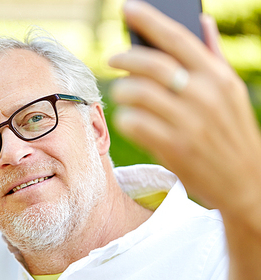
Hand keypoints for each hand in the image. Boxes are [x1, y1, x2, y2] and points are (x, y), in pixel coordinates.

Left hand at [109, 1, 260, 221]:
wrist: (245, 183)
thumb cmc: (232, 133)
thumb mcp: (232, 92)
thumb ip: (213, 56)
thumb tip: (202, 20)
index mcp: (218, 77)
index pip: (177, 38)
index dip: (149, 19)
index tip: (127, 7)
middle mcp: (204, 96)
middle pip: (150, 64)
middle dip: (124, 57)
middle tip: (113, 59)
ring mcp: (189, 123)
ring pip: (136, 93)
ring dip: (121, 90)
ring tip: (122, 93)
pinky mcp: (174, 148)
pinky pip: (133, 123)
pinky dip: (124, 118)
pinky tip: (128, 118)